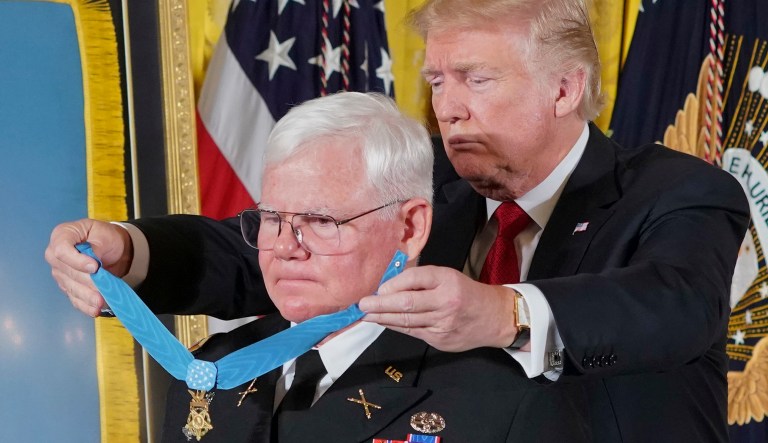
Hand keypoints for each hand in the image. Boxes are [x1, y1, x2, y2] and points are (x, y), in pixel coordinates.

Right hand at [44, 219, 132, 316]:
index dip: (77, 260)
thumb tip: (93, 265)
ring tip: (100, 302)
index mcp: (62, 236)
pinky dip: (85, 305)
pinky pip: (74, 297)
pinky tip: (94, 309)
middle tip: (101, 289)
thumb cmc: (106, 237)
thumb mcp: (105, 235)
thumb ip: (96, 248)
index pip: (61, 250)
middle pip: (66, 271)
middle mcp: (56, 255)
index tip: (95, 267)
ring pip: (71, 287)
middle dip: (86, 282)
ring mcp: (60, 272)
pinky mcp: (68, 286)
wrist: (113, 249)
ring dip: (86, 296)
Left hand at [359, 265, 519, 350]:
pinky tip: (384, 322)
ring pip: (407, 321)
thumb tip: (388, 286)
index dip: (393, 285)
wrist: (494, 317)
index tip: (378, 289)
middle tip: (362, 304)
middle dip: (381, 305)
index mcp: (447, 280)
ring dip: (383, 318)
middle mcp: (445, 302)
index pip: (414, 279)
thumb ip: (420, 280)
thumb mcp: (447, 277)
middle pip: (407, 304)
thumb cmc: (465, 292)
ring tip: (367, 315)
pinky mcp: (440, 340)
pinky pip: (413, 332)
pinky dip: (396, 326)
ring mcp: (443, 324)